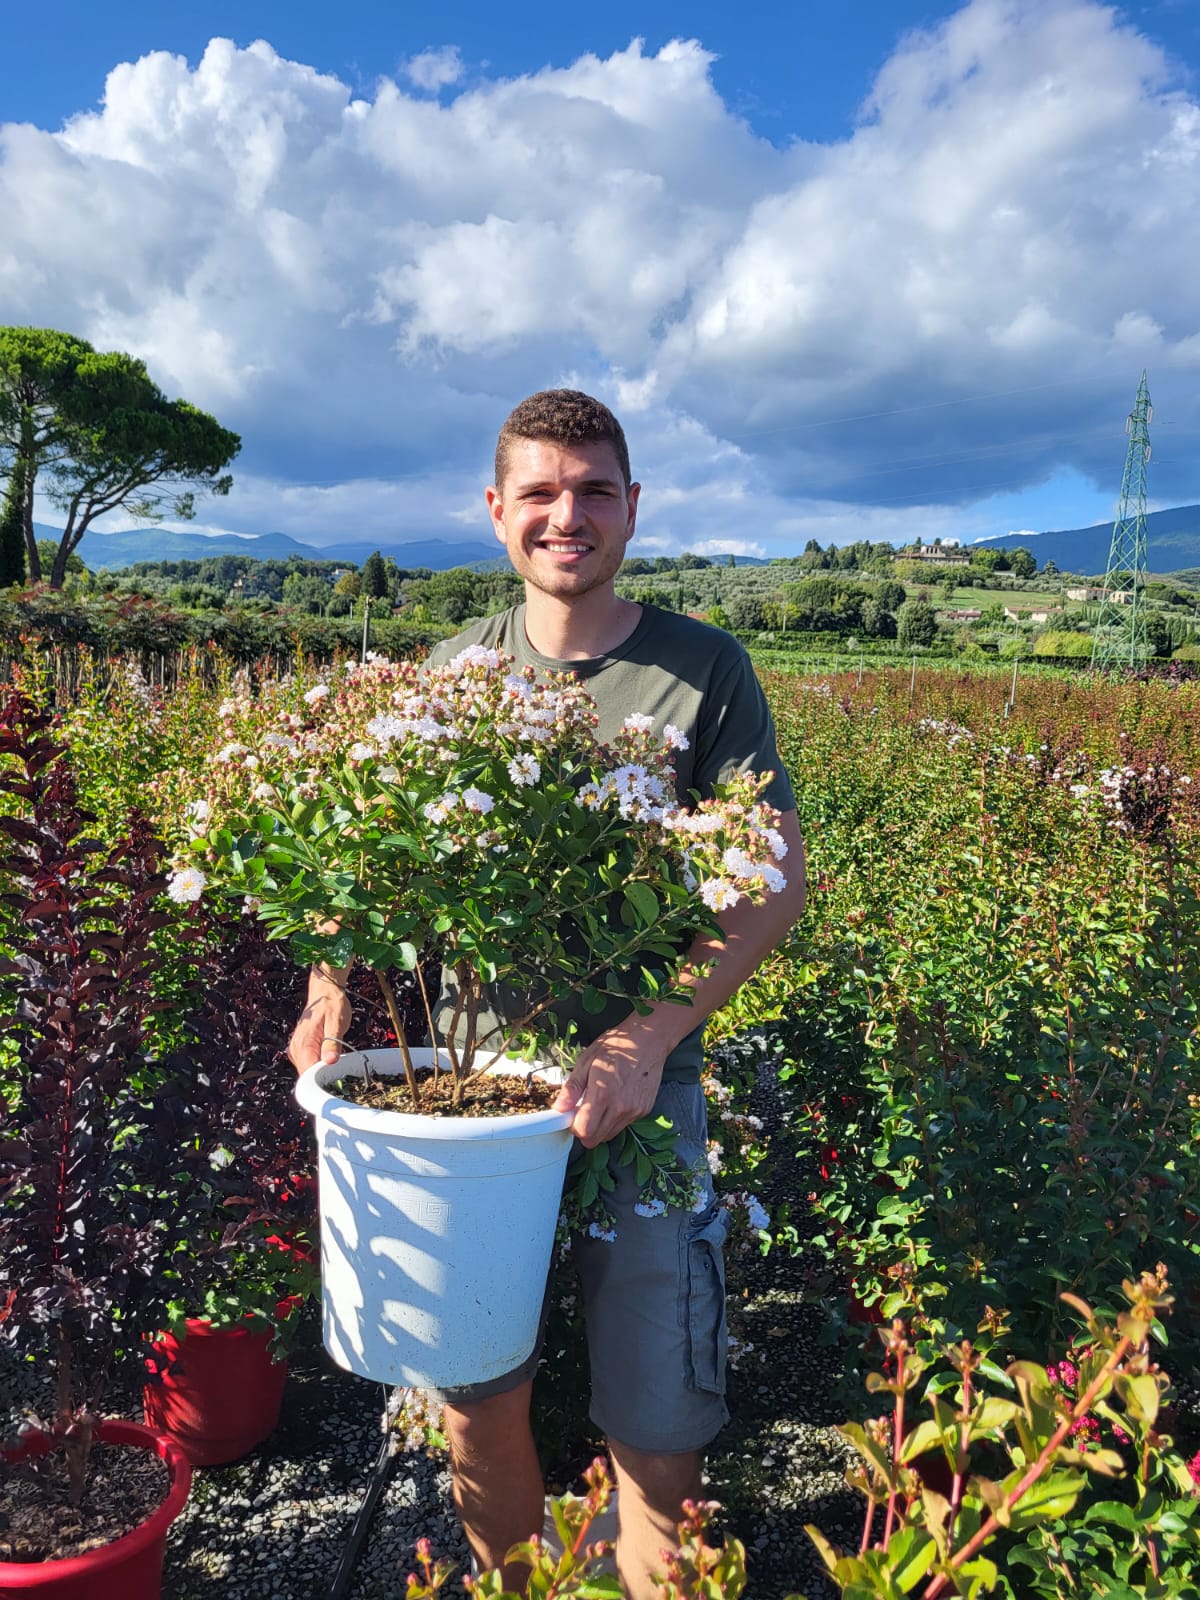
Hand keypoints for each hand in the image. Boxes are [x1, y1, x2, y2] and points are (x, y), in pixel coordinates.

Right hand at [288, 988, 351, 1075]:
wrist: (325, 993)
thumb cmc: (332, 1005)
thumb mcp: (337, 1023)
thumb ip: (332, 1043)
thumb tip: (329, 1061)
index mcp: (304, 1044)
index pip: (307, 1075)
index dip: (321, 1083)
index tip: (336, 1083)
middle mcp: (296, 1049)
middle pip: (307, 1077)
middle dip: (323, 1079)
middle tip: (341, 1075)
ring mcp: (296, 1050)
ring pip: (307, 1072)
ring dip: (322, 1073)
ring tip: (337, 1065)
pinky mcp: (300, 1050)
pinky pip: (308, 1064)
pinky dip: (319, 1066)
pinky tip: (330, 1060)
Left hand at [552, 1020, 669, 1147]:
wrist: (649, 1039)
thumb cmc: (616, 1046)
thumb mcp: (587, 1061)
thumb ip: (572, 1088)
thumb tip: (559, 1108)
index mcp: (603, 1094)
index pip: (583, 1131)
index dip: (573, 1127)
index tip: (572, 1115)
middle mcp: (620, 1107)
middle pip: (596, 1139)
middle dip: (585, 1130)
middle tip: (583, 1111)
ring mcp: (634, 1111)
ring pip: (610, 1134)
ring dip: (600, 1126)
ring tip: (601, 1103)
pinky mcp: (644, 1110)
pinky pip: (623, 1124)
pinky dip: (615, 1119)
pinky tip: (617, 1099)